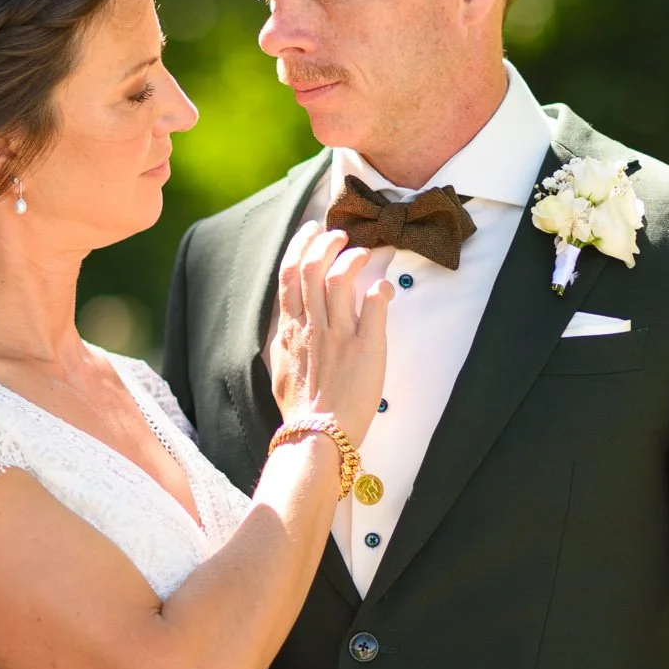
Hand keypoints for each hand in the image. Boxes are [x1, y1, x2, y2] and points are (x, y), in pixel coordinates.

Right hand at [271, 222, 393, 448]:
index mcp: (289, 330)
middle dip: (327, 241)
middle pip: (312, 266)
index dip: (300, 245)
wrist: (318, 436)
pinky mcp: (366, 347)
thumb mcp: (282, 368)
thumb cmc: (300, 409)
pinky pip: (375, 305)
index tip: (312, 231)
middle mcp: (311, 326)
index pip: (288, 274)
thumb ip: (287, 341)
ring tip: (363, 254)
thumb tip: (291, 325)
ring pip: (341, 277)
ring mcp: (338, 334)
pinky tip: (385, 288)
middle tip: (340, 235)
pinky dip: (381, 289)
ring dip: (354, 258)